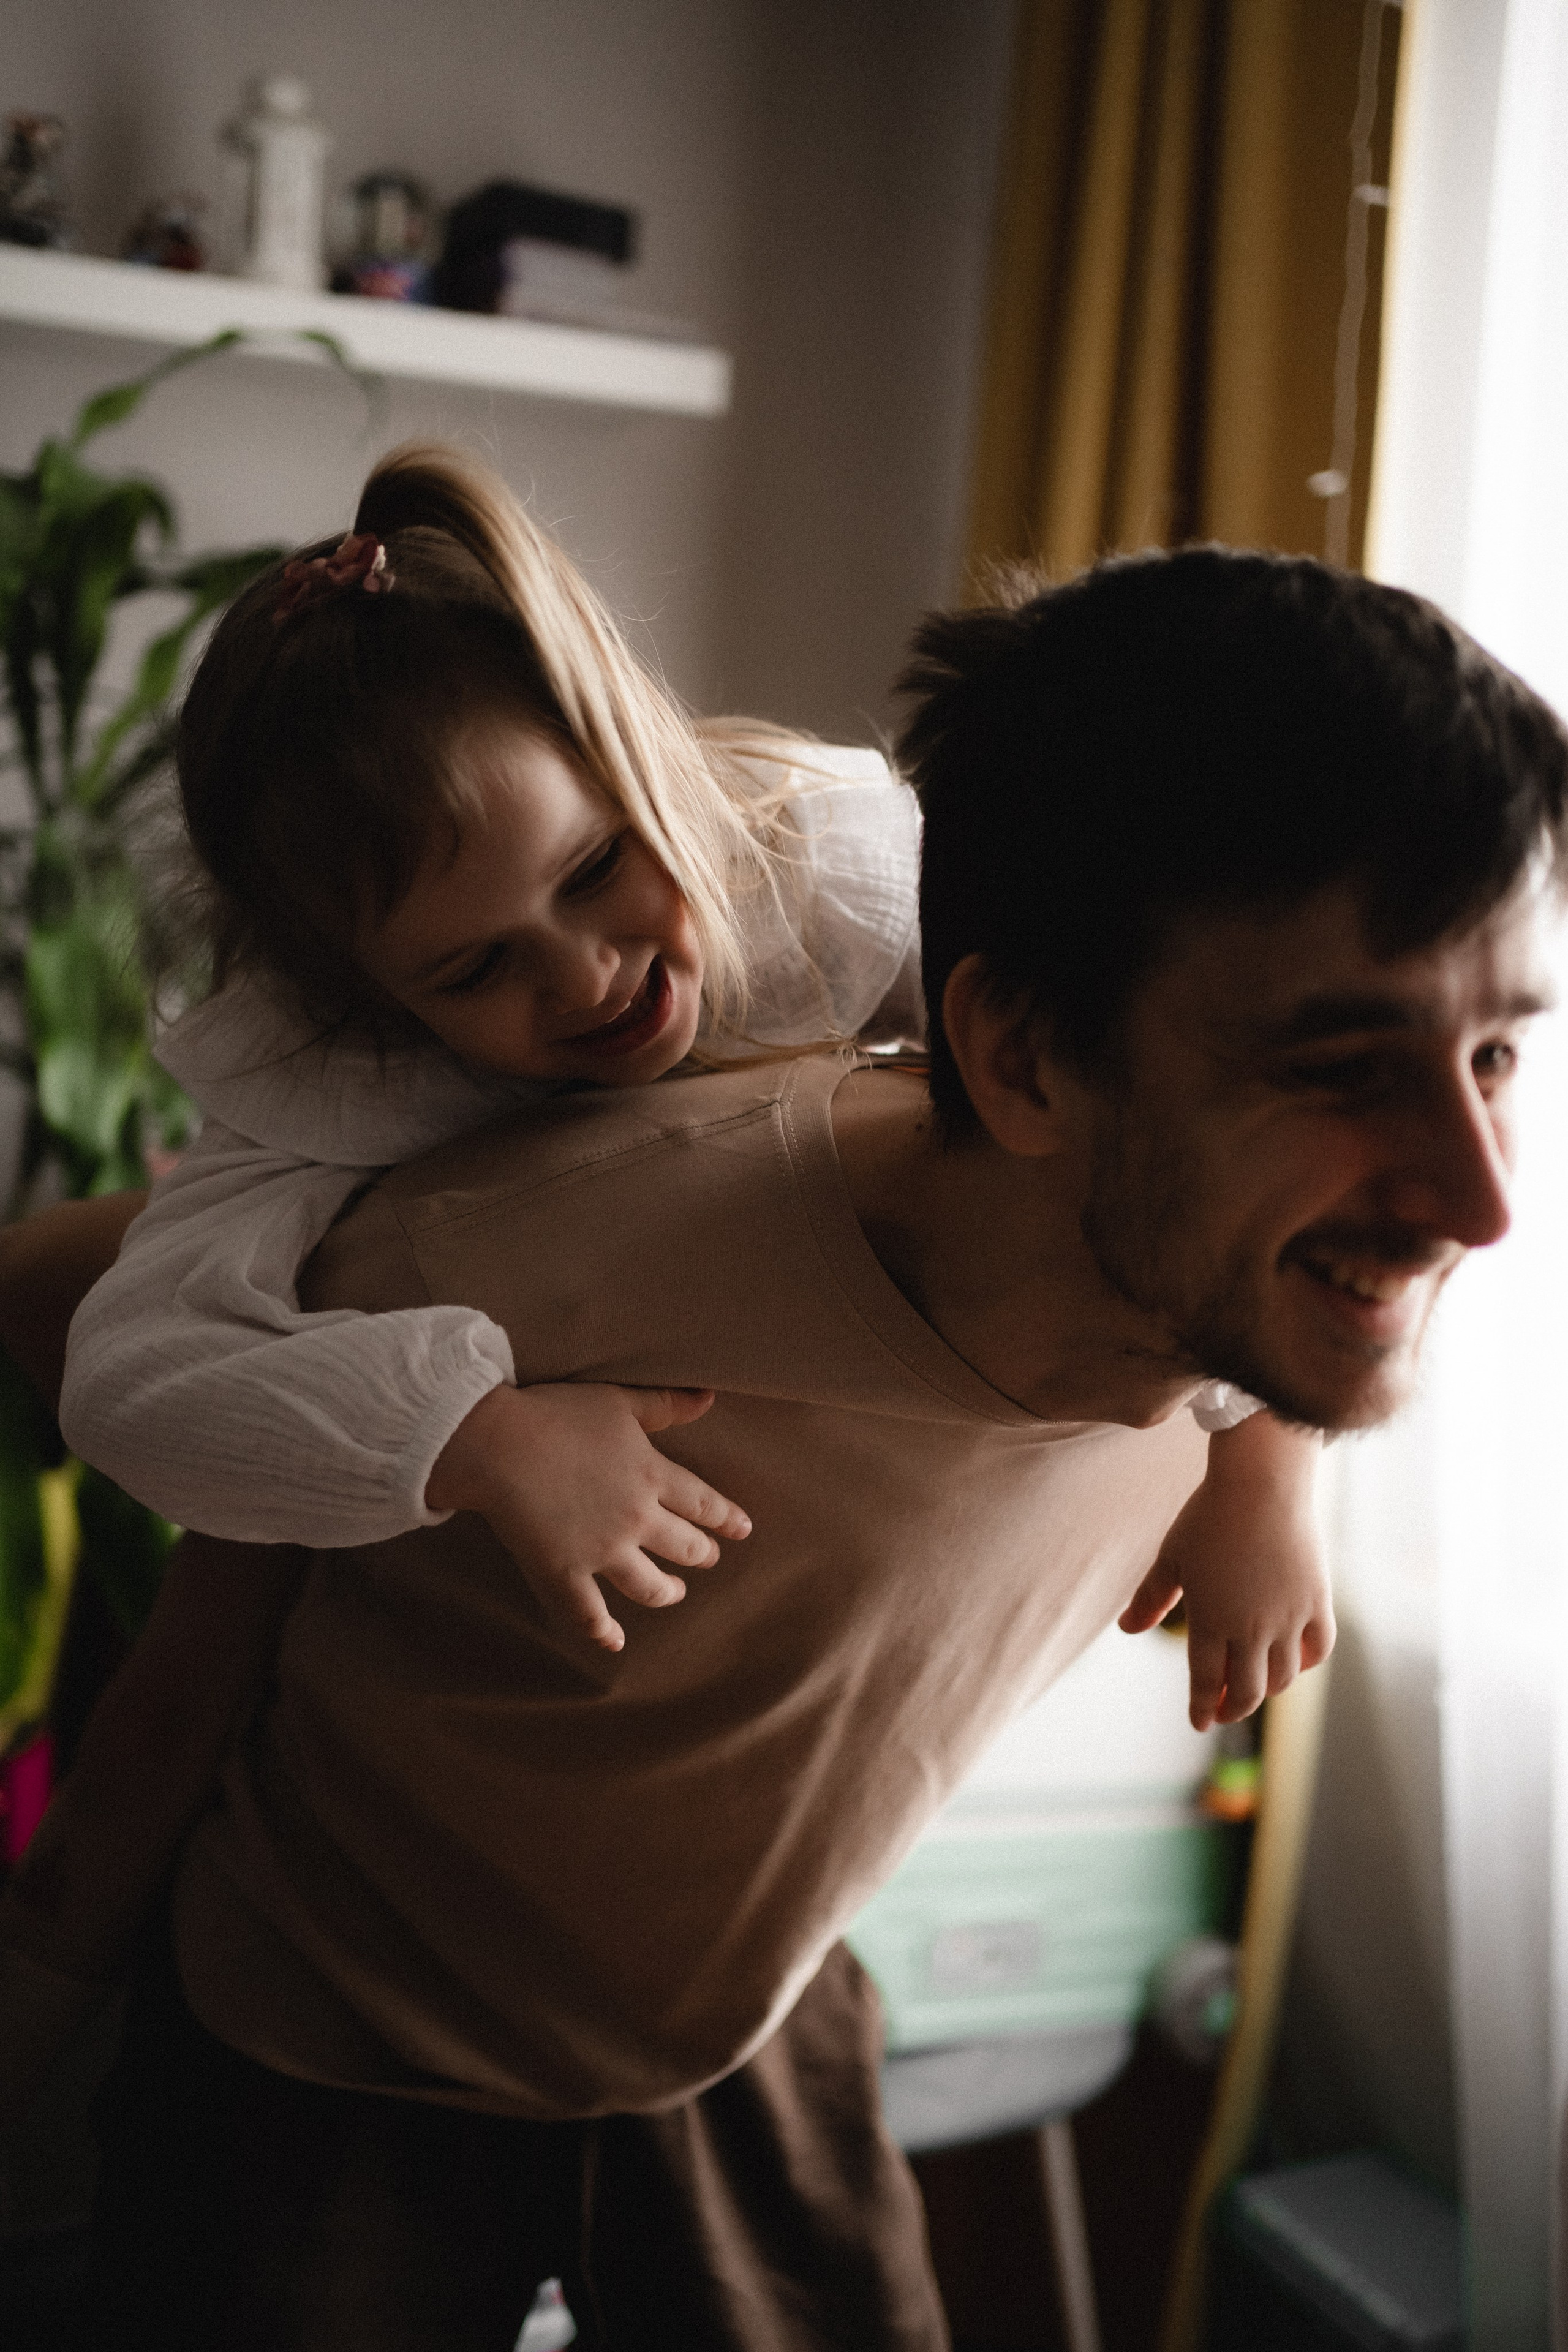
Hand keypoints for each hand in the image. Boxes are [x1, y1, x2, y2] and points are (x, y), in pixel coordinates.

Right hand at [426, 1383, 750, 1652]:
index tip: (743, 1530)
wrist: (499, 1445)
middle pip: (684, 1547)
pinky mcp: (564, 1573)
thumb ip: (666, 1404)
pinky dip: (604, 1632)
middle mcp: (636, 1520)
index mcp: (651, 1476)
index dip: (726, 1518)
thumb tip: (710, 1397)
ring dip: (667, 1592)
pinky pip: (589, 1613)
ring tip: (674, 1592)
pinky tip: (615, 1641)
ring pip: (649, 1586)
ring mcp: (601, 1552)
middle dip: (701, 1555)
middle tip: (708, 1559)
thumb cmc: (556, 1414)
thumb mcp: (619, 1400)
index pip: (703, 1504)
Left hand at [1119, 1415, 1334, 1729]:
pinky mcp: (1316, 1602)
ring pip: (1283, 1678)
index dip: (1202, 1708)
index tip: (1199, 1721)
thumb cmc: (1208, 1517)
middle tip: (1223, 1709)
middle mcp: (1252, 1628)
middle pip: (1248, 1691)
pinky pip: (1317, 1649)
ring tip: (1253, 1683)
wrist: (1262, 1484)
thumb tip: (1127, 1629)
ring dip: (1267, 1689)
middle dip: (1233, 1707)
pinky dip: (1304, 1663)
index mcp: (1211, 1621)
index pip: (1207, 1683)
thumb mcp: (1171, 1558)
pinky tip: (1291, 1659)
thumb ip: (1150, 1599)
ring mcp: (1288, 1618)